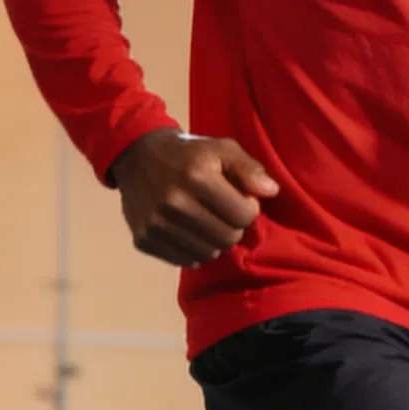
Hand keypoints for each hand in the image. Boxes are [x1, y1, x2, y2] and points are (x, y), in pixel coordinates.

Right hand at [112, 127, 279, 265]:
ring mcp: (157, 224)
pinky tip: (190, 231)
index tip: (239, 198)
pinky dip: (194, 250)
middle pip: (227, 238)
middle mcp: (175, 203)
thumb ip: (250, 169)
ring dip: (214, 240)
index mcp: (197, 177)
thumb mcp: (222, 149)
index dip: (248, 208)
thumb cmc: (188, 153)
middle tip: (224, 212)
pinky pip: (185, 260)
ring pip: (208, 253)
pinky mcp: (144, 239)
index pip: (244, 216)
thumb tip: (271, 192)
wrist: (136, 156)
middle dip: (233, 226)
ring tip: (207, 221)